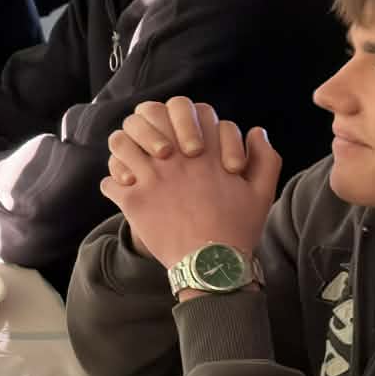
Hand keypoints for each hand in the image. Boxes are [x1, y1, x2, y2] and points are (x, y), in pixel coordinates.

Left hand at [99, 103, 280, 266]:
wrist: (212, 266)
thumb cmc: (238, 229)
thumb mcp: (262, 193)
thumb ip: (265, 158)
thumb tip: (257, 131)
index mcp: (206, 152)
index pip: (185, 109)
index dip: (178, 116)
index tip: (177, 134)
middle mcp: (176, 159)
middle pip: (147, 116)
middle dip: (145, 124)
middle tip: (147, 142)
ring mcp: (152, 178)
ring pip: (121, 144)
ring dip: (123, 151)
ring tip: (129, 163)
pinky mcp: (134, 200)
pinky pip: (109, 182)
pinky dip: (113, 186)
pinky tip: (124, 192)